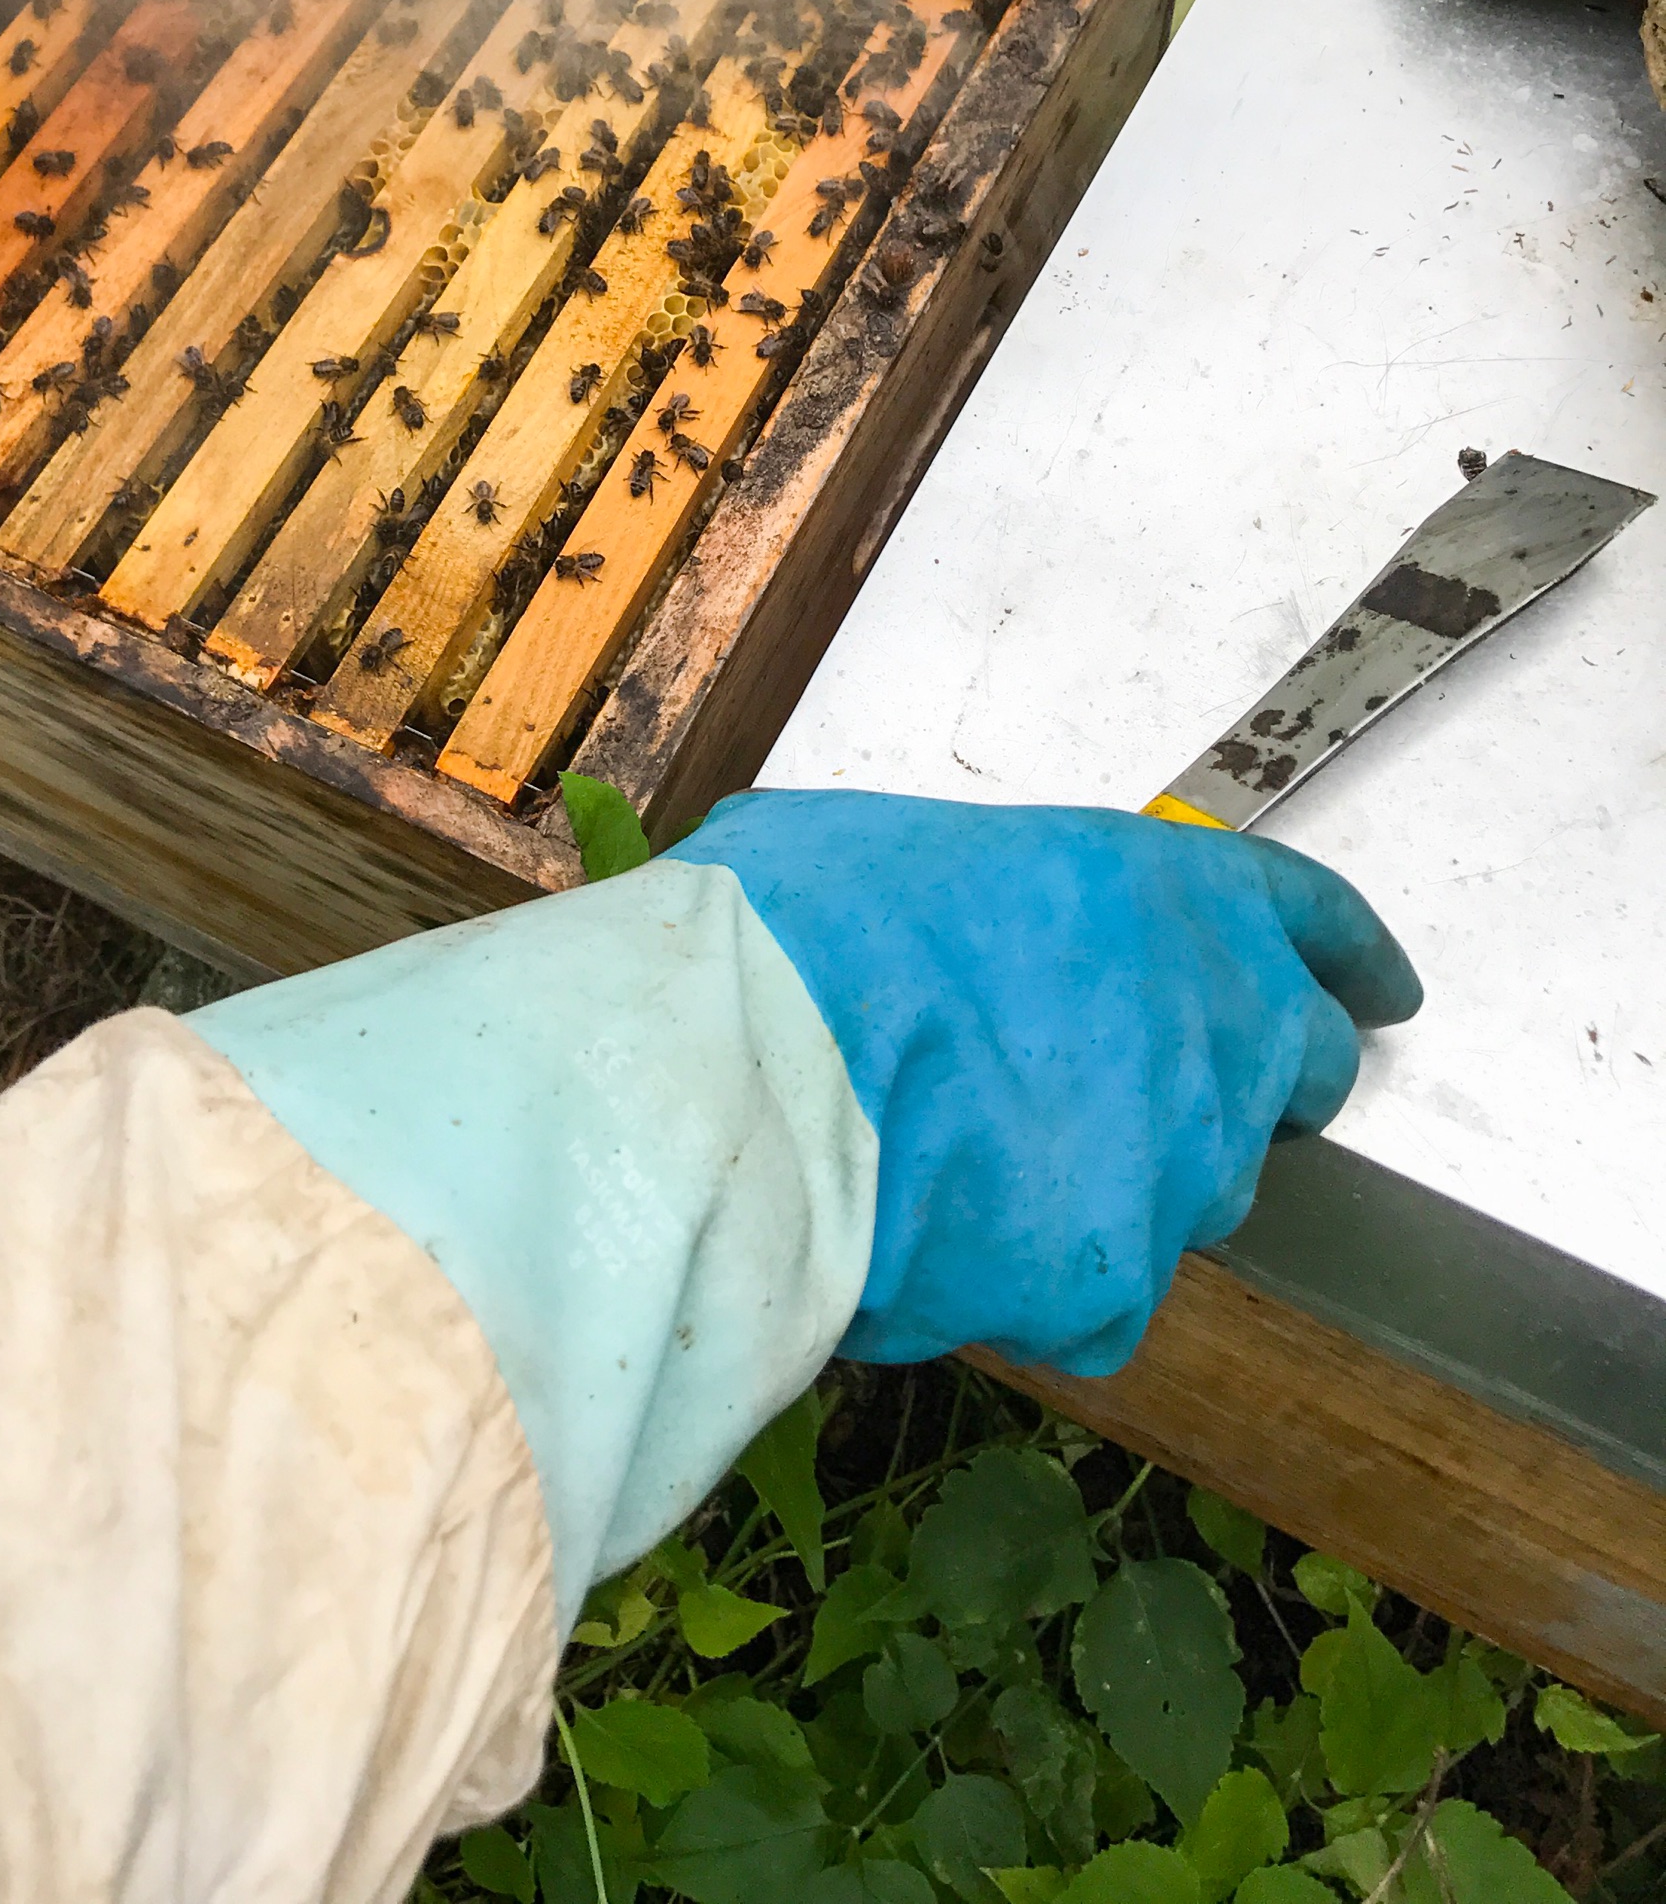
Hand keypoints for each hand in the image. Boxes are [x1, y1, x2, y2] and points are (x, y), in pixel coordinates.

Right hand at [671, 792, 1420, 1375]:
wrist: (762, 1075)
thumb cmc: (813, 926)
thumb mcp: (901, 848)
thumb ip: (986, 895)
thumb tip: (939, 929)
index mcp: (1173, 894)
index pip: (1313, 921)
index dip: (1349, 958)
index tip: (1380, 992)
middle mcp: (1216, 1032)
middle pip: (1300, 1072)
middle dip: (1255, 1083)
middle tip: (1162, 1090)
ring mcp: (1182, 1172)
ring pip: (1191, 1194)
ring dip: (1126, 1181)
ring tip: (1000, 1165)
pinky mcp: (1120, 1288)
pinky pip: (1097, 1294)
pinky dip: (1038, 1276)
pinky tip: (950, 1241)